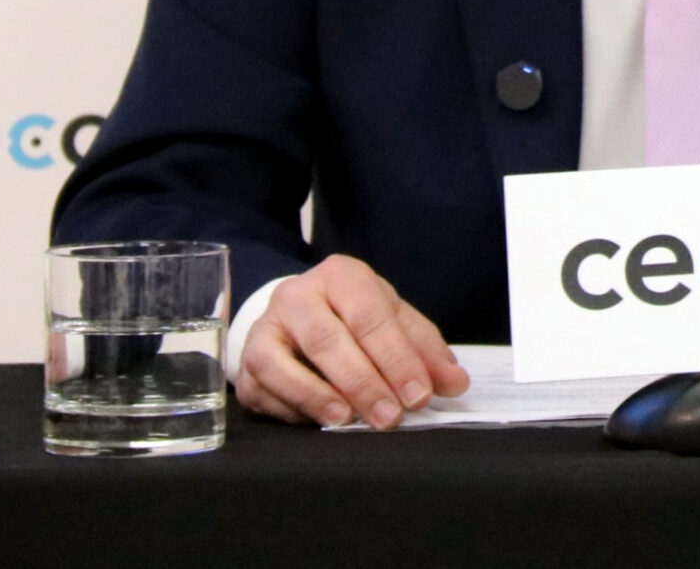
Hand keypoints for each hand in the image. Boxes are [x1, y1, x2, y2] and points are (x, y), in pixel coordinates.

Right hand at [236, 254, 469, 427]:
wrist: (297, 315)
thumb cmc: (353, 317)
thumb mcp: (394, 321)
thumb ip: (425, 351)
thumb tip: (454, 384)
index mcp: (341, 276)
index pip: (371, 317)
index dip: (396, 358)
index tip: (418, 395)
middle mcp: (297, 296)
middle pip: (328, 340)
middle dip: (363, 383)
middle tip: (389, 417)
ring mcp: (264, 329)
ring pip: (284, 365)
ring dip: (319, 397)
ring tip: (348, 420)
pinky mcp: (246, 363)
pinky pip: (264, 389)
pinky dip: (292, 408)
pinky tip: (319, 422)